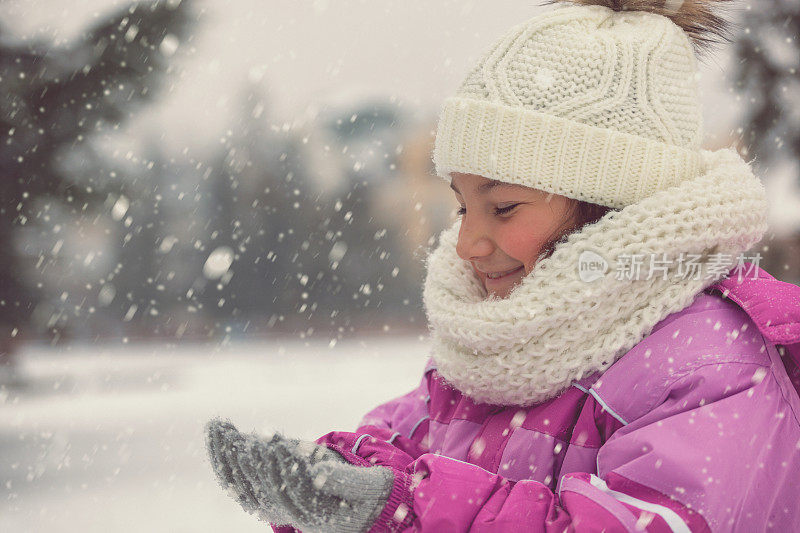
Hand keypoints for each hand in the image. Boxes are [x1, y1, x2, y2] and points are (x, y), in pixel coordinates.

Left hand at [204, 418, 393, 531]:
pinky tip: (221, 431)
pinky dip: (227, 456)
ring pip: (240, 485)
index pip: (286, 494)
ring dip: (226, 456)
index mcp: (312, 515)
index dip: (278, 470)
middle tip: (233, 435)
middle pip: (255, 491)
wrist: (364, 506)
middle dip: (243, 460)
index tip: (272, 444)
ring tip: (217, 426)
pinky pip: (238, 478)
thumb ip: (342, 480)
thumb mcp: (365, 486)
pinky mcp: (266, 493)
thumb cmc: (368, 492)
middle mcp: (288, 514)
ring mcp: (274, 505)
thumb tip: (318, 473)